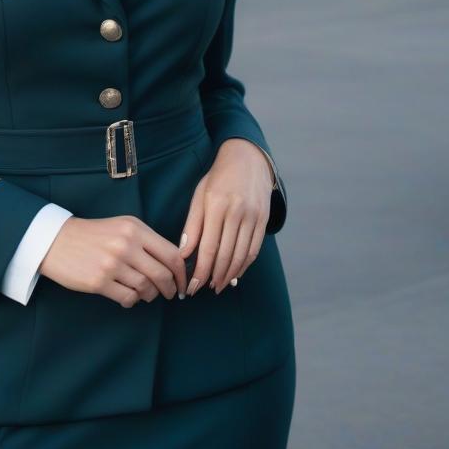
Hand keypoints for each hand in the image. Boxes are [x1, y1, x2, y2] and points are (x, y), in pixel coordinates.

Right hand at [39, 215, 187, 307]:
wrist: (56, 240)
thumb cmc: (94, 235)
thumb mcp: (122, 227)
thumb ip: (146, 241)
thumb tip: (173, 264)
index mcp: (135, 228)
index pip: (171, 253)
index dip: (181, 273)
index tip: (183, 282)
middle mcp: (126, 244)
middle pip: (162, 274)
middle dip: (171, 289)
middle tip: (170, 294)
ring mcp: (112, 263)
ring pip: (146, 289)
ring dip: (150, 295)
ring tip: (145, 294)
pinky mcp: (99, 281)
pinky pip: (128, 299)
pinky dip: (132, 302)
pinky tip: (128, 297)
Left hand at [179, 138, 272, 296]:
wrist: (247, 159)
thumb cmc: (218, 178)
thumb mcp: (199, 196)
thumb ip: (192, 226)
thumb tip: (184, 254)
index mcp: (216, 205)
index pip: (207, 247)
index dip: (200, 271)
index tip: (192, 286)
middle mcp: (237, 212)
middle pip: (225, 255)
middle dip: (213, 277)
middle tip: (204, 289)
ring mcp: (253, 216)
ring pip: (241, 255)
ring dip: (229, 275)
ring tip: (218, 285)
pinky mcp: (264, 220)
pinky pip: (254, 249)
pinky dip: (244, 265)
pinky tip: (235, 274)